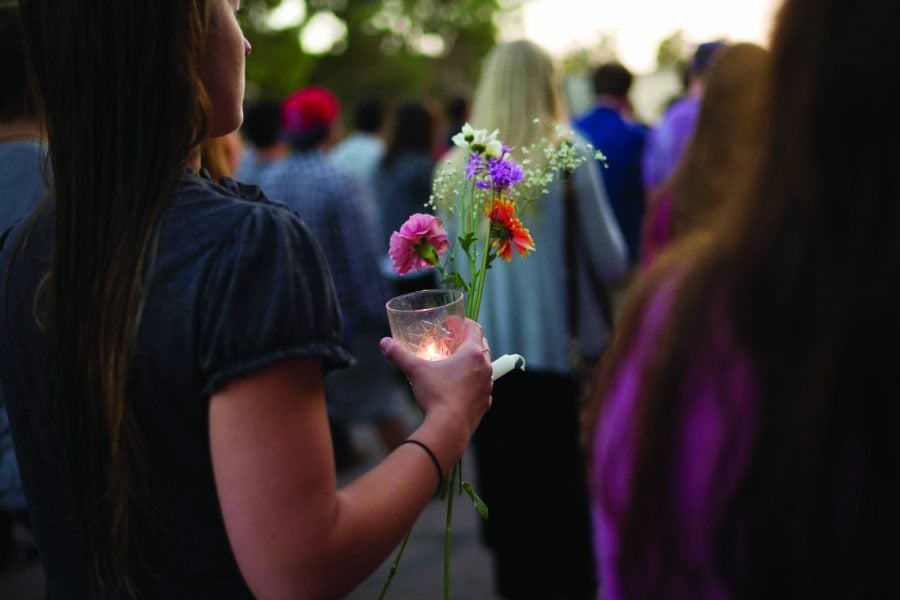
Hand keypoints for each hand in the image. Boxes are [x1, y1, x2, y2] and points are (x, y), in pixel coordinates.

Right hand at [380, 318, 491, 440]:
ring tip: (455, 365)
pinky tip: (460, 387)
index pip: (475, 329)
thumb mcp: (416, 371)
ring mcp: (487, 386)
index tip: (451, 324)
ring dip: (472, 362)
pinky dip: (473, 382)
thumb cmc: (436, 395)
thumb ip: (400, 355)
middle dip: (468, 341)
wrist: (449, 428)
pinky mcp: (485, 403)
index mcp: (472, 354)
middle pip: (482, 345)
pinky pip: (482, 387)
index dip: (463, 323)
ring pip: (484, 367)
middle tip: (451, 343)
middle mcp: (485, 368)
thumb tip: (385, 343)